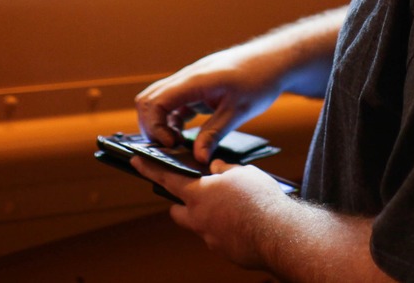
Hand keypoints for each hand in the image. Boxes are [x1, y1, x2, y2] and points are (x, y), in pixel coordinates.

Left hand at [132, 158, 291, 269]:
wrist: (277, 234)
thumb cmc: (259, 200)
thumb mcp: (242, 173)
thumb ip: (225, 170)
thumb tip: (217, 168)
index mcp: (198, 194)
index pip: (167, 179)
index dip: (150, 169)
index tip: (136, 161)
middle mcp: (198, 218)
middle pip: (177, 211)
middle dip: (181, 203)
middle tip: (196, 194)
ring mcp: (210, 238)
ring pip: (201, 226)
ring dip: (209, 216)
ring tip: (232, 207)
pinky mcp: (224, 251)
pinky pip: (220, 238)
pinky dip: (227, 229)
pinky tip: (245, 223)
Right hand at [135, 42, 289, 163]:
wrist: (274, 60)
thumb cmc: (260, 79)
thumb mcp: (238, 111)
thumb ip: (214, 134)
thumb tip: (198, 157)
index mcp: (194, 80)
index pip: (155, 102)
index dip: (155, 127)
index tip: (171, 145)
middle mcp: (187, 78)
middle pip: (148, 100)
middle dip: (151, 127)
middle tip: (169, 148)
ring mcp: (190, 82)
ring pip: (159, 101)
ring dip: (161, 124)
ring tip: (178, 145)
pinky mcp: (197, 88)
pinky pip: (174, 104)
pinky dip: (173, 121)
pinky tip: (185, 136)